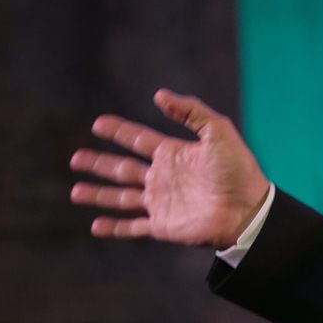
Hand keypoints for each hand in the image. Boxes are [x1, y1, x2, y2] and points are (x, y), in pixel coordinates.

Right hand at [70, 89, 270, 248]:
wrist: (247, 209)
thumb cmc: (238, 171)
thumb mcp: (219, 132)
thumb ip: (191, 112)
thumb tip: (159, 94)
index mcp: (174, 155)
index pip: (139, 140)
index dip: (119, 131)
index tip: (98, 123)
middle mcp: (164, 178)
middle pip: (123, 169)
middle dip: (99, 163)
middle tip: (75, 158)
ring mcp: (161, 203)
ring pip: (121, 198)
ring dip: (98, 194)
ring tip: (75, 191)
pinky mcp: (163, 226)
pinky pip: (132, 227)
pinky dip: (114, 227)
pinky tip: (95, 226)